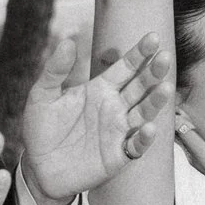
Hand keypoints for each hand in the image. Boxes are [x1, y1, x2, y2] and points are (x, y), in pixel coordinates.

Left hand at [19, 34, 169, 203]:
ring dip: (156, 101)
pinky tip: (149, 128)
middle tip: (165, 57)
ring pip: (144, 113)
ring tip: (166, 88)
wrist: (38, 167)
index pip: (125, 67)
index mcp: (100, 89)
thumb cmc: (41, 130)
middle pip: (140, 86)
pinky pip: (135, 146)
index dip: (139, 53)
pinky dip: (144, 138)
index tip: (152, 37)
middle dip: (153, 72)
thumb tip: (69, 41)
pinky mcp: (118, 155)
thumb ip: (55, 70)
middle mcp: (115, 107)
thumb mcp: (41, 96)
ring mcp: (119, 131)